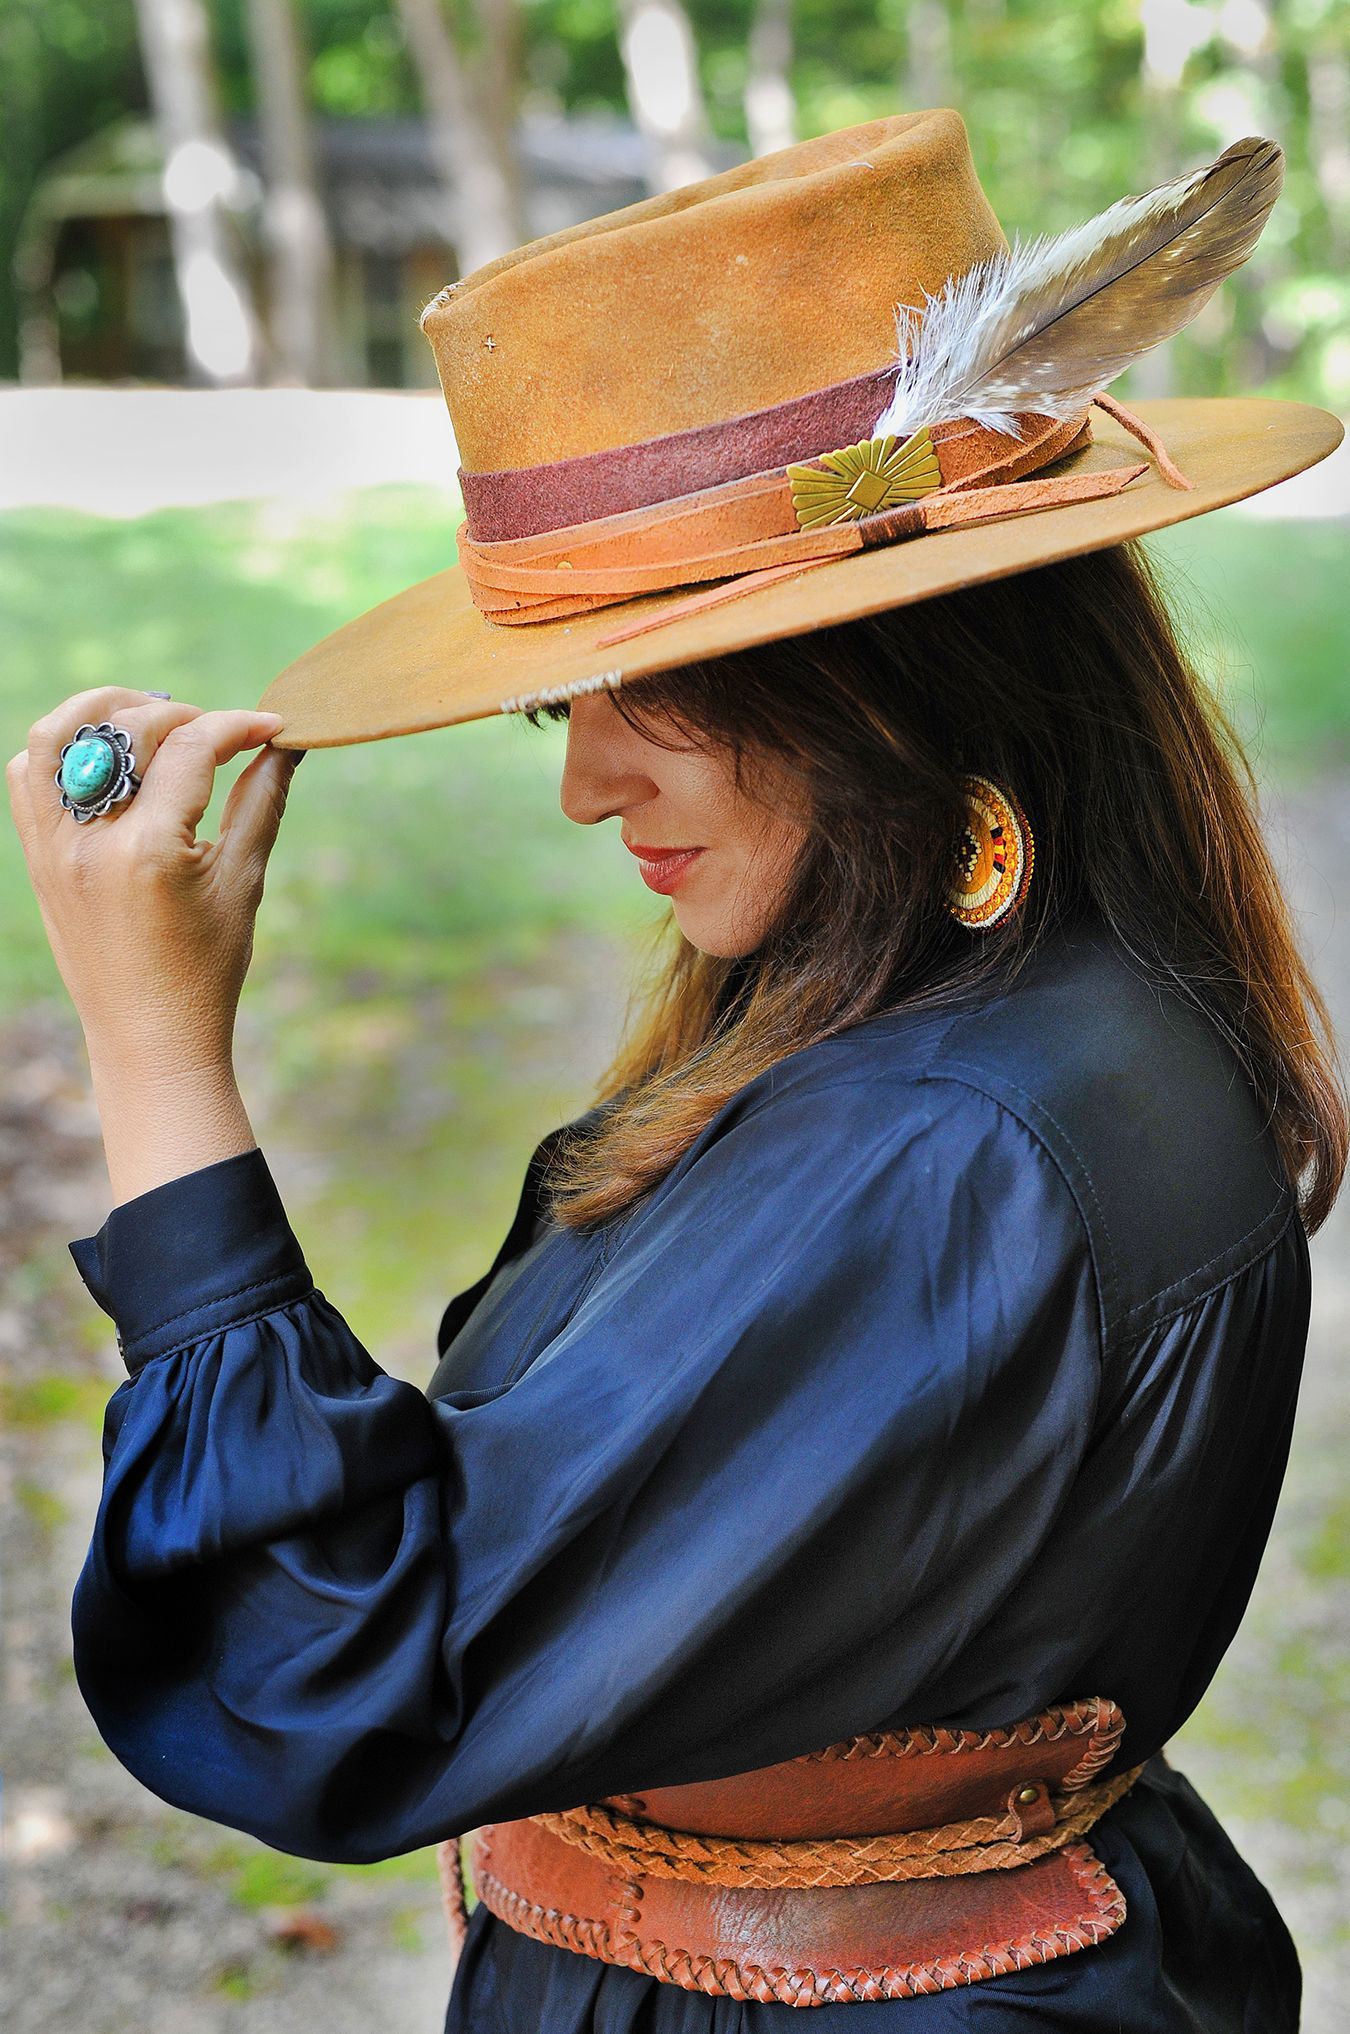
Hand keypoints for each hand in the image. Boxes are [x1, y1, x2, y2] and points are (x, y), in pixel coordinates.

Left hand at [7, 686, 296, 1080]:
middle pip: (128, 732)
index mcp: (149, 853)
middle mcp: (90, 844)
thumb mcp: (244, 883)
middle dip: (182, 716)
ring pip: (55, 737)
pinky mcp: (38, 860)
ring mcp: (54, 850)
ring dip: (100, 708)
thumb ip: (262, 803)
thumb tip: (285, 745)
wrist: (150, 1038)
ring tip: (146, 714)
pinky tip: (107, 755)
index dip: (238, 725)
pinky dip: (60, 749)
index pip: (192, 749)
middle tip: (218, 733)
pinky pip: (27, 778)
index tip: (271, 727)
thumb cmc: (208, 970)